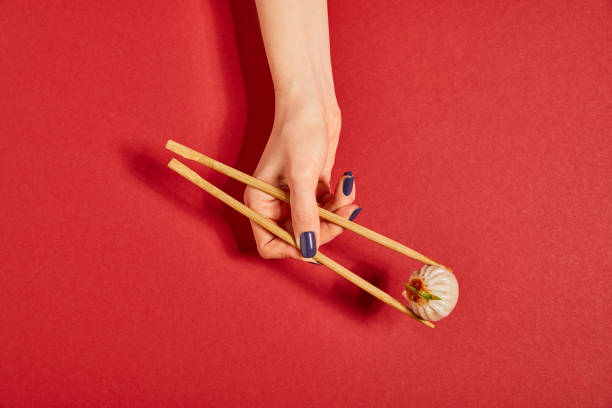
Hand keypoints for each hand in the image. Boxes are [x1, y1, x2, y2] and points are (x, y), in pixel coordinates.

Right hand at [244, 100, 360, 260]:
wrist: (313, 102)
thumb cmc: (299, 133)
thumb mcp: (302, 178)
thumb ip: (304, 216)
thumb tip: (308, 251)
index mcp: (259, 202)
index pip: (271, 244)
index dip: (293, 248)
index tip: (316, 243)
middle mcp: (274, 202)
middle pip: (300, 236)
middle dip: (324, 228)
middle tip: (344, 215)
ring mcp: (294, 195)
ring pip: (318, 222)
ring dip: (336, 213)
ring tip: (347, 192)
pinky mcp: (312, 186)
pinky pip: (328, 207)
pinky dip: (340, 200)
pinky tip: (346, 182)